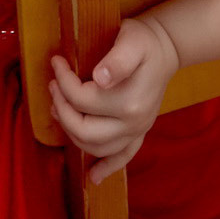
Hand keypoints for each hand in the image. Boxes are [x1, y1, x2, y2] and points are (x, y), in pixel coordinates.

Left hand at [49, 15, 181, 183]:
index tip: (56, 62)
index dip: (63, 81)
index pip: (82, 99)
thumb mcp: (132, 40)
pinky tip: (93, 177)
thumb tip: (100, 78)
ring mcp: (136, 131)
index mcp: (129, 101)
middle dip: (61, 109)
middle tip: (53, 86)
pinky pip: (122, 157)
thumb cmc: (145, 42)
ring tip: (58, 108)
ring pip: (95, 146)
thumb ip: (117, 60)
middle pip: (83, 129)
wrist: (166, 50)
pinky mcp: (138, 134)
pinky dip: (106, 168)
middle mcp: (133, 123)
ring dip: (71, 131)